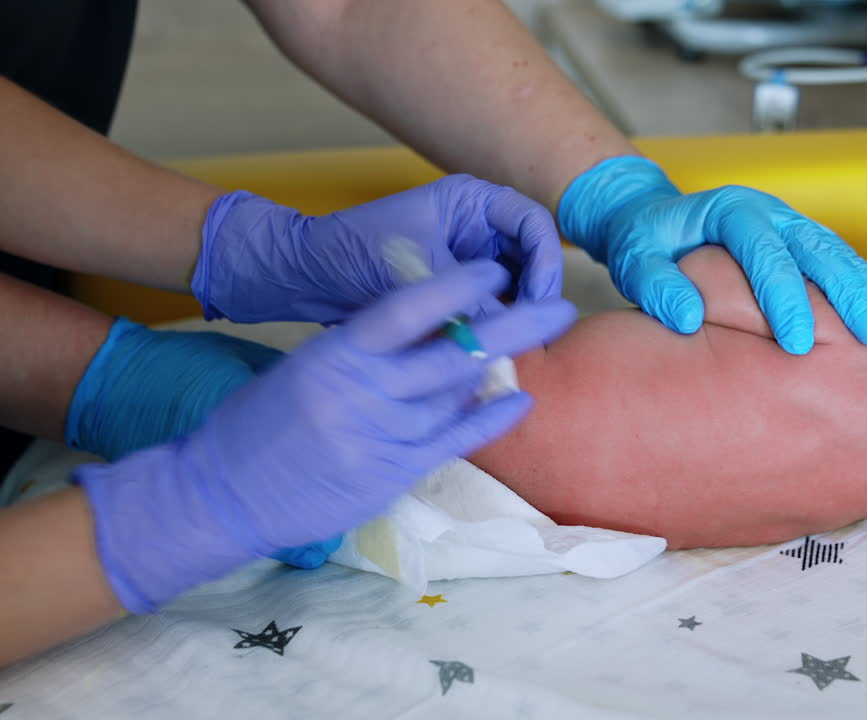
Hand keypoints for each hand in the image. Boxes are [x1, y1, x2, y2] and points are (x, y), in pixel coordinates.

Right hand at [76, 262, 575, 611]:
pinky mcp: (389, 475)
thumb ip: (366, 350)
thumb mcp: (308, 368)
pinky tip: (519, 400)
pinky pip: (452, 441)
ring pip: (456, 395)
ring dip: (497, 369)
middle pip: (452, 352)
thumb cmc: (264, 423)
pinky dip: (489, 418)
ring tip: (536, 343)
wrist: (220, 491)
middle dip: (513, 325)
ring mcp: (378, 437)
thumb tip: (433, 329)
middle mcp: (362, 392)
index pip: (406, 308)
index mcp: (336, 354)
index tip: (498, 269)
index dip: (457, 285)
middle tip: (560, 307)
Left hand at [193, 175, 563, 323]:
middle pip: (533, 256)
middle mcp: (477, 227)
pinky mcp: (458, 292)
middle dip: (538, 291)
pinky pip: (492, 308)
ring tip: (517, 343)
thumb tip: (506, 337)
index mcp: (470, 201)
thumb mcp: (416, 274)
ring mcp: (469, 259)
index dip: (547, 260)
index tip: (539, 297)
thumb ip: (464, 301)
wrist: (307, 277)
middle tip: (535, 329)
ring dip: (519, 313)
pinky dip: (497, 327)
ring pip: (517, 286)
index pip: (533, 223)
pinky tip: (495, 349)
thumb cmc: (353, 254)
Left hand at [558, 156, 866, 353]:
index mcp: (732, 211)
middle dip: (852, 296)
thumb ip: (658, 285)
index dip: (784, 298)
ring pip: (842, 258)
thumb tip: (688, 317)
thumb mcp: (637, 261)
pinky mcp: (805, 248)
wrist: (656, 224)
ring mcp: (793, 228)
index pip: (764, 253)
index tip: (797, 343)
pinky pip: (844, 268)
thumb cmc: (647, 245)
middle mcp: (772, 214)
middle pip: (820, 250)